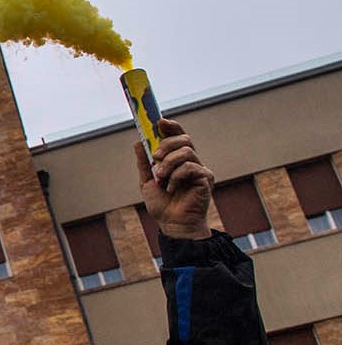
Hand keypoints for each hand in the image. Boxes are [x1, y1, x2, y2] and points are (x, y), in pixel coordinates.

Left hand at [135, 119, 213, 239]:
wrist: (172, 223)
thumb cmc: (162, 204)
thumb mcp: (146, 181)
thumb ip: (144, 162)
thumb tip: (138, 141)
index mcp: (177, 160)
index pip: (178, 136)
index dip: (171, 126)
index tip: (159, 121)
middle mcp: (191, 161)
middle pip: (185, 139)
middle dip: (167, 144)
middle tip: (155, 156)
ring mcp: (200, 169)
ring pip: (187, 151)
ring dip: (168, 163)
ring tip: (160, 178)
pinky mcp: (206, 178)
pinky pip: (190, 167)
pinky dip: (176, 176)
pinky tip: (171, 188)